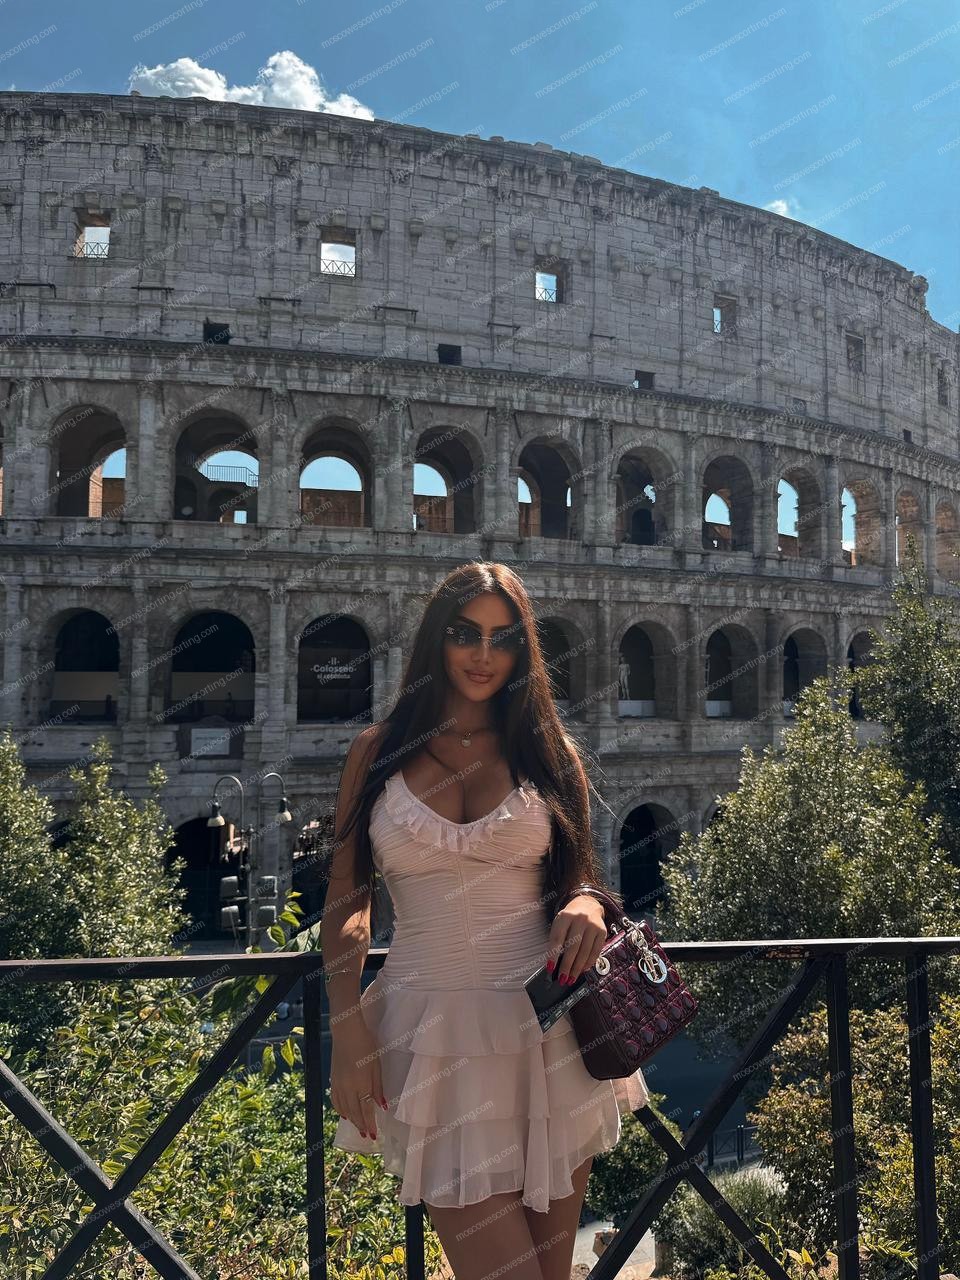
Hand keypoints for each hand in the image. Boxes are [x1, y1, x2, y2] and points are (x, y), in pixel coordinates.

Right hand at [330, 1019, 386, 1139]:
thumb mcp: (377, 1066)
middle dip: (361, 1125)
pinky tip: (344, 1113)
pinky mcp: (332, 1079)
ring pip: (343, 1108)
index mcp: (361, 1085)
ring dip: (351, 1119)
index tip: (373, 1135)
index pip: (365, 1110)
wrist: (346, 1032)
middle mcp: (347, 1089)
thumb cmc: (366, 1046)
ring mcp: (338, 1085)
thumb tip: (382, 1105)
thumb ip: (378, 1087)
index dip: (369, 1123)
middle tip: (366, 1136)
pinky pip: (335, 1100)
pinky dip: (340, 1109)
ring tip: (358, 1126)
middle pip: (354, 1112)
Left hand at [546, 893, 608, 985]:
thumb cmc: (569, 919)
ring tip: (571, 978)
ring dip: (577, 968)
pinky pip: (596, 951)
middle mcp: (580, 919)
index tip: (550, 968)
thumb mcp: (560, 924)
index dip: (553, 955)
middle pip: (573, 947)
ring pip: (585, 951)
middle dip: (566, 965)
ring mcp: (593, 925)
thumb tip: (554, 965)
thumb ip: (557, 941)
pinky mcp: (602, 931)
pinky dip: (589, 963)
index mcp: (565, 916)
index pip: (557, 938)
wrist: (587, 905)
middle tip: (562, 978)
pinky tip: (583, 969)